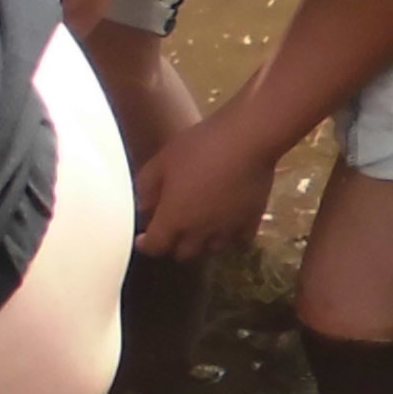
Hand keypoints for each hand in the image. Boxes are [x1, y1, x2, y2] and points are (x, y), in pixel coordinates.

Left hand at [129, 118, 279, 258]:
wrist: (247, 139)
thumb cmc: (199, 146)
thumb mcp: (162, 160)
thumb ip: (147, 187)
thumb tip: (142, 206)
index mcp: (173, 219)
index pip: (155, 246)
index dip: (147, 244)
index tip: (143, 238)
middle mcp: (199, 232)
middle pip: (183, 254)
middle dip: (173, 244)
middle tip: (171, 228)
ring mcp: (227, 230)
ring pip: (210, 250)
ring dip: (201, 242)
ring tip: (200, 227)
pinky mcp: (250, 222)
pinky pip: (238, 239)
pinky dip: (230, 235)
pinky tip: (228, 222)